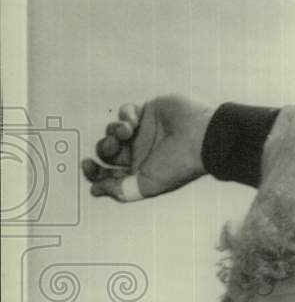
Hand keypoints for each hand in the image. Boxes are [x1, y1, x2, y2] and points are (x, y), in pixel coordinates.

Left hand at [81, 95, 212, 200]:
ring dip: (114, 131)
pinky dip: (124, 115)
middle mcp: (140, 152)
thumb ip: (119, 190)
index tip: (88, 165)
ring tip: (126, 132)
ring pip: (113, 130)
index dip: (94, 171)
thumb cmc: (178, 165)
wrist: (200, 138)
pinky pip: (125, 111)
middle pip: (107, 150)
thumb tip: (95, 190)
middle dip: (104, 148)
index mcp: (140, 171)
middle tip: (113, 147)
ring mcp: (144, 131)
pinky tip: (133, 121)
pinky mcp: (149, 111)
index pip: (109, 172)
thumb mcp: (146, 186)